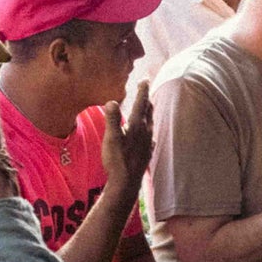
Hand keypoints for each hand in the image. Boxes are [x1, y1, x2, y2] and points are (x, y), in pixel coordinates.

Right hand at [102, 80, 152, 199]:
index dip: (142, 90)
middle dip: (146, 99)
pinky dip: (148, 128)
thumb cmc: (117, 160)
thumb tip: (112, 101)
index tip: (145, 79)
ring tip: (148, 107)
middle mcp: (145, 132)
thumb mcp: (111, 138)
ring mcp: (148, 142)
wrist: (126, 182)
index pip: (141, 103)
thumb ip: (112, 119)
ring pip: (150, 122)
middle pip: (148, 111)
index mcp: (136, 125)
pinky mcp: (147, 152)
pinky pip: (150, 136)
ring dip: (149, 112)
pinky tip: (148, 134)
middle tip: (146, 89)